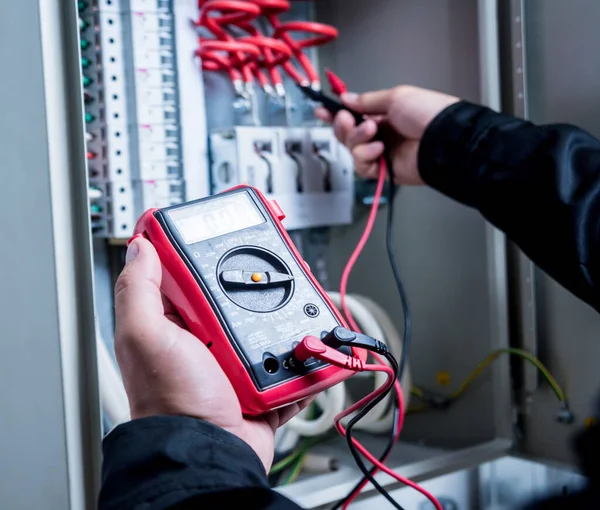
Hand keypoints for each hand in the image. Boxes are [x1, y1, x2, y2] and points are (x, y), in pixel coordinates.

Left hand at [114, 237, 306, 470]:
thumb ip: (140, 291)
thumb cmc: (173, 402)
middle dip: (261, 284)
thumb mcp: (147, 338)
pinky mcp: (263, 384)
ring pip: (269, 327)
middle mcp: (207, 341)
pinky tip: (313, 342)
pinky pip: (288, 362)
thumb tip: (141, 246)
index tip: (231, 234)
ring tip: (303, 304)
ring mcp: (237, 363)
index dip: (209, 254)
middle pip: (239, 299)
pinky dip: (302, 354)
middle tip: (281, 269)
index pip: (191, 276)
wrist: (210, 456)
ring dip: (287, 319)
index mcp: (177, 324)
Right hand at [315, 85, 458, 183]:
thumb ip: (367, 101)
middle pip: (347, 134)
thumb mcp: (395, 97)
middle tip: (347, 120)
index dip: (336, 113)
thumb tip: (348, 98)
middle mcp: (382, 133)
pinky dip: (365, 156)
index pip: (354, 114)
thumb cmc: (429, 114)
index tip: (322, 111)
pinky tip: (378, 150)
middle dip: (343, 126)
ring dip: (357, 139)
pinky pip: (362, 166)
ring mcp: (382, 152)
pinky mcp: (384, 170)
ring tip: (372, 132)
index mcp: (385, 114)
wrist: (444, 139)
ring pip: (352, 150)